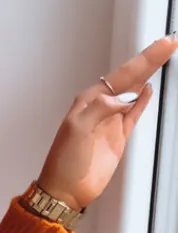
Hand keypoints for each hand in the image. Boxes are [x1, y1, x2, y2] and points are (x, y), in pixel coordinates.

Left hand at [37, 35, 177, 210]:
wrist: (66, 189)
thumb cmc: (64, 162)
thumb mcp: (77, 129)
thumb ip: (101, 108)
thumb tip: (126, 97)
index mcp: (88, 100)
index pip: (122, 74)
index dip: (144, 59)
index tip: (162, 45)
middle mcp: (100, 107)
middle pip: (131, 77)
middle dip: (150, 59)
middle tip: (169, 42)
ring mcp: (111, 121)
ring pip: (135, 91)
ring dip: (149, 74)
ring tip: (164, 57)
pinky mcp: (118, 136)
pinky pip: (135, 113)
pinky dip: (144, 101)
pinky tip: (150, 89)